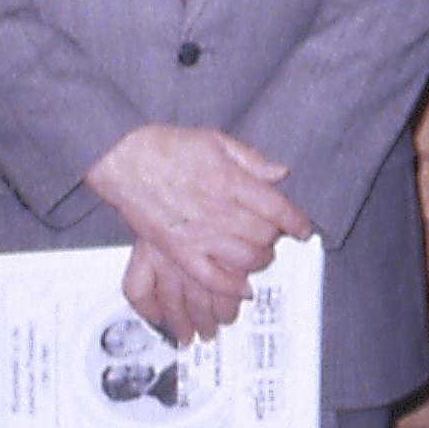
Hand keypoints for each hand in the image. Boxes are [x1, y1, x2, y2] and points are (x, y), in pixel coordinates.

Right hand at [85, 125, 310, 333]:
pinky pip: (211, 278)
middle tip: (274, 237)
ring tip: (259, 257)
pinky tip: (241, 287)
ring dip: (258, 261)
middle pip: (263, 236)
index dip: (295, 221)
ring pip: (244, 260)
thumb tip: (279, 173)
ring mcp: (199, 234)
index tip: (303, 228)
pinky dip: (230, 286)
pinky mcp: (179, 251)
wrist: (126, 158)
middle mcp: (219, 211)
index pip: (277, 207)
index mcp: (231, 181)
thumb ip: (251, 159)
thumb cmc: (168, 146)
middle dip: (275, 239)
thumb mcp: (216, 140)